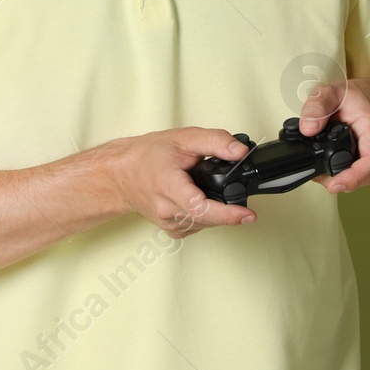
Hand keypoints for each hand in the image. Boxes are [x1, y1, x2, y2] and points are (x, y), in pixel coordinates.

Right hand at [106, 128, 259, 236]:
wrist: (120, 175)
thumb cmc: (145, 156)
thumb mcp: (183, 138)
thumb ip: (215, 142)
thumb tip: (240, 151)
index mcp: (168, 187)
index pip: (201, 208)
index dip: (228, 214)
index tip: (248, 215)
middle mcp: (168, 212)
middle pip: (209, 217)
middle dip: (227, 207)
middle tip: (235, 193)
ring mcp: (169, 224)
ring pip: (206, 223)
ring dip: (216, 210)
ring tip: (205, 189)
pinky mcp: (172, 230)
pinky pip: (198, 226)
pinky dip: (205, 214)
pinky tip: (198, 199)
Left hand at [297, 78, 369, 192]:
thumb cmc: (360, 98)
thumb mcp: (333, 92)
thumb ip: (317, 106)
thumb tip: (307, 128)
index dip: (353, 177)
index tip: (335, 185)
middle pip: (361, 177)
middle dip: (336, 179)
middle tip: (315, 170)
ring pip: (359, 180)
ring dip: (339, 177)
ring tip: (323, 163)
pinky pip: (359, 178)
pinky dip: (344, 174)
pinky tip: (333, 163)